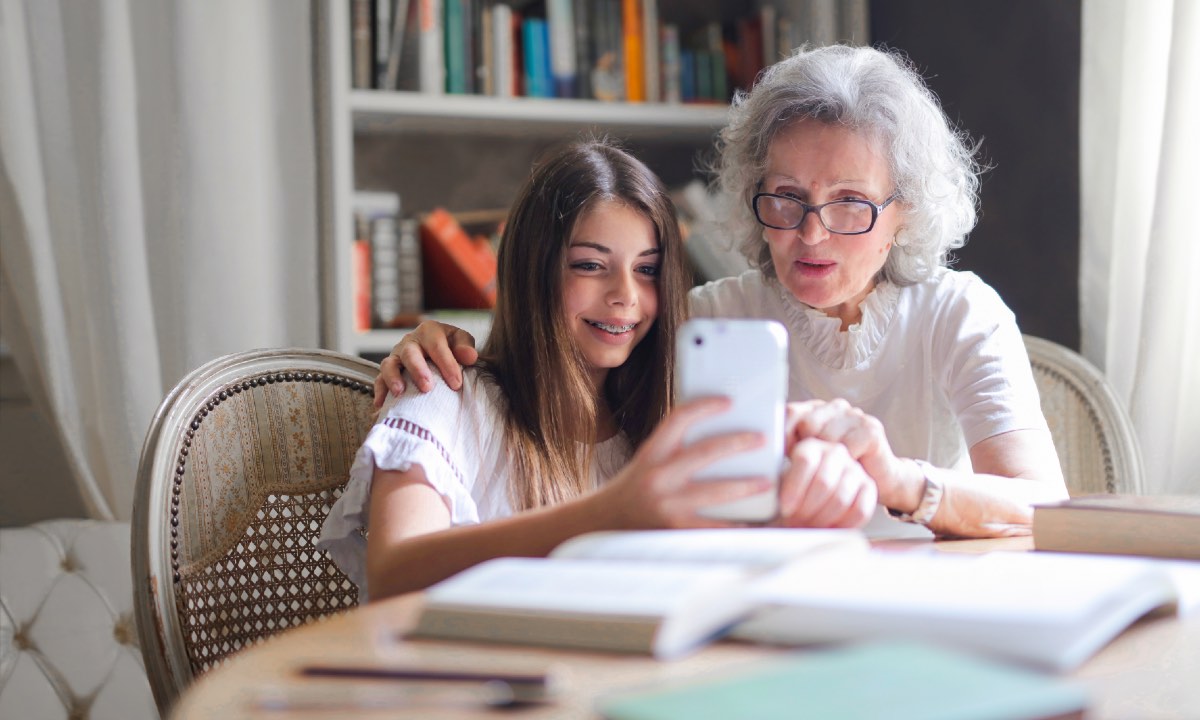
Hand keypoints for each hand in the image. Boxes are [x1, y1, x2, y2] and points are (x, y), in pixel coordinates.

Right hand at [373, 321, 479, 406]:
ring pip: (389, 364)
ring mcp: (396, 356)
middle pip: (410, 353)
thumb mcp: (459, 340)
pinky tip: (382, 405)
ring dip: (393, 378)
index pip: (437, 346)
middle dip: (417, 370)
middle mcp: (409, 342)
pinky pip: (379, 380)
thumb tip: (469, 357)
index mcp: (429, 331)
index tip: (456, 384)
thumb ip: (465, 346)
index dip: (446, 365)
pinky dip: (380, 392)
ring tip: (399, 393)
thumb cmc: (449, 346)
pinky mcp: (388, 371)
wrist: (434, 349)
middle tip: (427, 387)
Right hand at [591, 398, 775, 529]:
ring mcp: (667, 504)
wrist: (603, 523)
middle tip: (761, 439)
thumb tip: (717, 436)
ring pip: (715, 492)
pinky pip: (713, 526)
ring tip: (766, 481)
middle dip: (738, 444)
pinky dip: (735, 523)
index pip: (678, 419)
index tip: (728, 402)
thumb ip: (675, 449)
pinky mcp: (675, 530)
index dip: (705, 406)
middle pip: (705, 452)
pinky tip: (752, 520)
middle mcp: (657, 476)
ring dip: (745, 486)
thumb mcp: (648, 461)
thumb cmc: (633, 489)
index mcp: (652, 453)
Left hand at [773, 438, 876, 527]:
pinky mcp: (869, 487)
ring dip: (822, 519)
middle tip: (795, 523)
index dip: (794, 488)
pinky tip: (827, 529)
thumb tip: (761, 491)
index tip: (785, 510)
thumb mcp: (777, 485)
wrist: (816, 500)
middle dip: (807, 509)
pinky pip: (860, 510)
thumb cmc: (791, 494)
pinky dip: (842, 525)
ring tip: (808, 527)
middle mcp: (834, 452)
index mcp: (809, 446)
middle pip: (824, 482)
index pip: (805, 461)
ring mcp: (854, 468)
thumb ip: (771, 485)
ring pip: (840, 498)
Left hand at [786, 399, 914, 510]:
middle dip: (806, 450)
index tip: (783, 457)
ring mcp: (854, 415)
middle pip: (807, 424)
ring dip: (827, 460)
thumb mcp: (809, 459)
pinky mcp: (871, 429)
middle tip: (812, 470)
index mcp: (815, 409)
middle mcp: (835, 407)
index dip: (783, 435)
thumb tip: (763, 449)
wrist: (881, 481)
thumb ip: (789, 448)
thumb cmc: (838, 472)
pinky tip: (849, 469)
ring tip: (832, 471)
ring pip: (826, 437)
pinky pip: (847, 447)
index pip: (790, 412)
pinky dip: (845, 464)